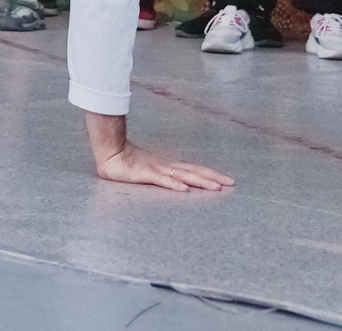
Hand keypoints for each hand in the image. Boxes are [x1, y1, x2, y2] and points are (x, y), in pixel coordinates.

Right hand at [85, 114, 232, 192]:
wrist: (111, 152)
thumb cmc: (128, 162)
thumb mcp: (149, 170)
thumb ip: (163, 176)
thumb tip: (180, 183)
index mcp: (169, 165)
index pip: (194, 169)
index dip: (210, 174)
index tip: (227, 180)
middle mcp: (167, 166)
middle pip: (193, 172)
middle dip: (212, 178)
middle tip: (230, 183)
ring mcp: (156, 169)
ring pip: (182, 175)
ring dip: (200, 181)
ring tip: (215, 187)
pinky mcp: (144, 174)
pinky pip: (161, 180)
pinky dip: (173, 184)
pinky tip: (184, 189)